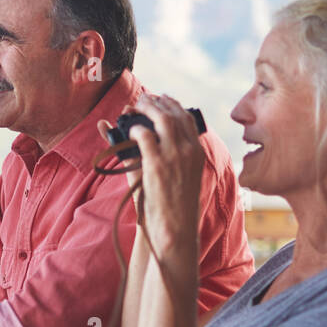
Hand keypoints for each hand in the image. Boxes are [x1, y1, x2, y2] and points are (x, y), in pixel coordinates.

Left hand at [125, 93, 203, 263]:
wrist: (174, 228)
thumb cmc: (172, 205)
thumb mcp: (176, 177)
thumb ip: (165, 156)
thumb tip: (148, 138)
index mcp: (197, 153)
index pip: (186, 118)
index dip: (172, 105)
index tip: (161, 98)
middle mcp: (189, 150)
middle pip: (174, 114)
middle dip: (157, 102)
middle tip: (144, 99)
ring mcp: (174, 156)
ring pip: (161, 119)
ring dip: (146, 108)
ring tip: (135, 106)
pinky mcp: (156, 165)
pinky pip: (144, 136)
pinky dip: (135, 129)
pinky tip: (129, 130)